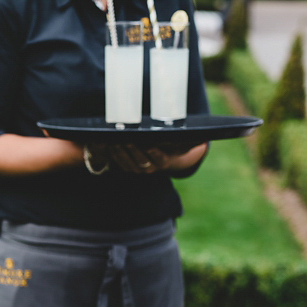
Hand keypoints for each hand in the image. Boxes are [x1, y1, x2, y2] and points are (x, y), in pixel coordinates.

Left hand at [88, 142, 206, 173]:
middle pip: (138, 159)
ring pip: (126, 162)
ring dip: (118, 152)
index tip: (146, 143)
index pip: (158, 157)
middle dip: (129, 149)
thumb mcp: (186, 144)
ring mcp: (138, 169)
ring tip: (110, 140)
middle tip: (122, 138)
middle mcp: (150, 168)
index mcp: (164, 162)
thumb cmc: (177, 146)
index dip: (151, 151)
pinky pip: (118, 162)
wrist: (169, 160)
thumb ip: (192, 142)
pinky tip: (104, 144)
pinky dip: (111, 154)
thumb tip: (202, 139)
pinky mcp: (128, 167)